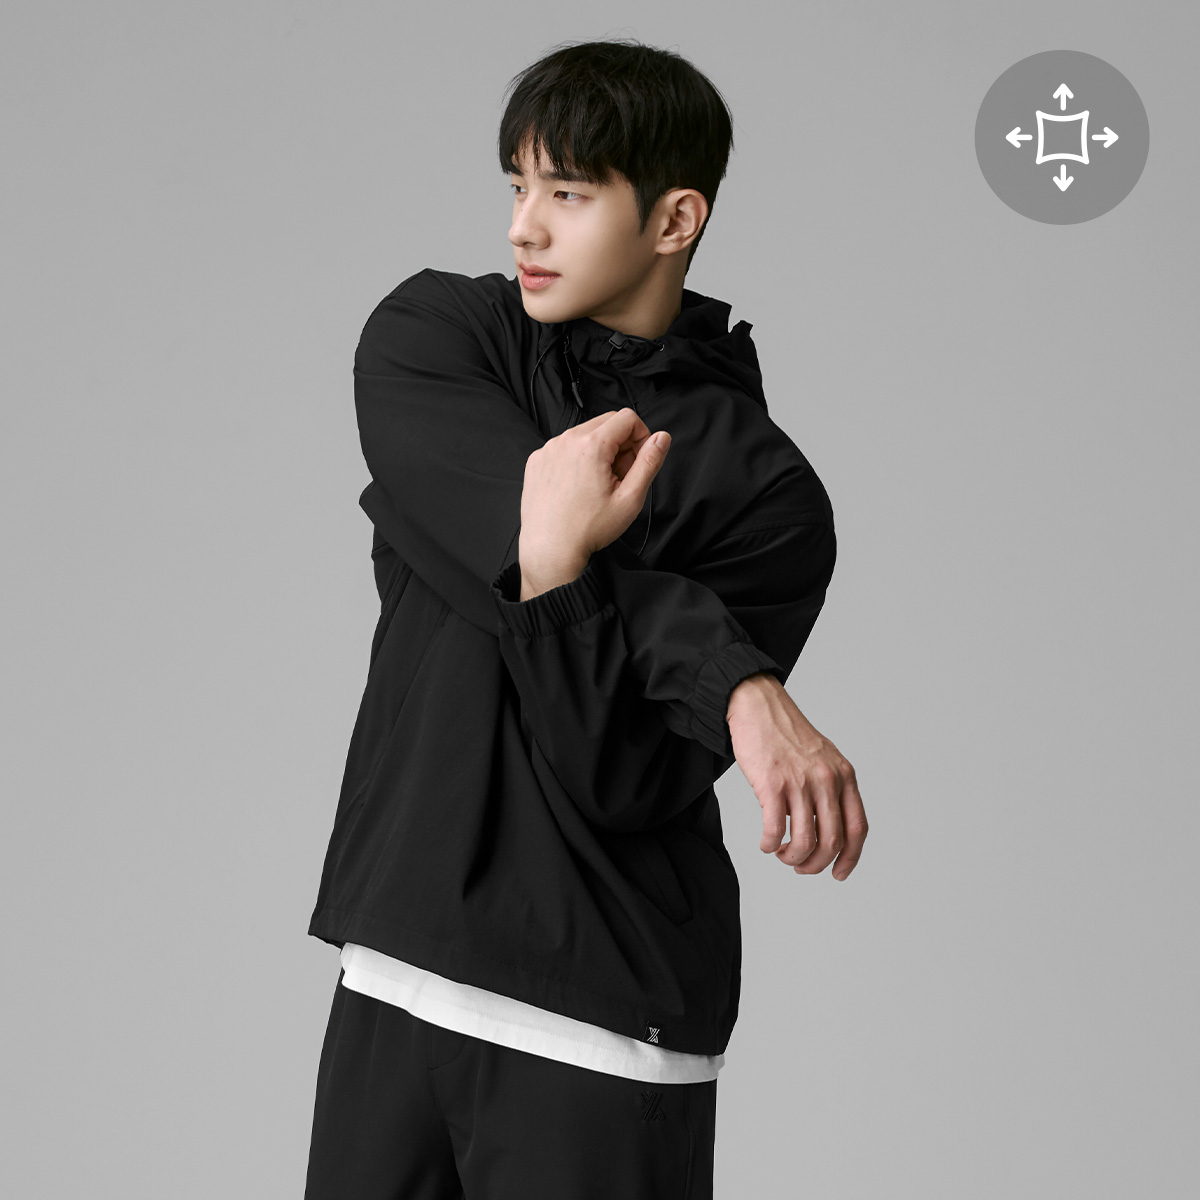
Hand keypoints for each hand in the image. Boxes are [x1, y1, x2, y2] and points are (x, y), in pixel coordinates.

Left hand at [518, 407, 670, 571]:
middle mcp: (566, 441)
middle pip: (606, 422)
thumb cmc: (588, 529)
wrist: (550, 549)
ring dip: (599, 451)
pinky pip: (564, 447)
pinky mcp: (536, 460)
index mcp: (591, 446)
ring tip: (599, 484)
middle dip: (621, 443)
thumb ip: (649, 463)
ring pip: (585, 434)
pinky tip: (578, 486)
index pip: (627, 418)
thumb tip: (662, 438)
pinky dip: (577, 459)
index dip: (641, 436)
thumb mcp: (630, 498)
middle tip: (620, 476)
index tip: (639, 460)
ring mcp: (548, 449)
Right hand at [727, 674, 867, 880]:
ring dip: (791, 857)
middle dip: (815, 864)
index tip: (839, 873)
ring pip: (803, 841)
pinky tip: (765, 844)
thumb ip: (831, 788)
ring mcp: (800, 782)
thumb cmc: (786, 733)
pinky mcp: (772, 784)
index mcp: (844, 775)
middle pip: (831, 841)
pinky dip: (769, 845)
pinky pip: (774, 829)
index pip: (857, 828)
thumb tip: (825, 829)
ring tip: (781, 854)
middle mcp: (826, 780)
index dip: (850, 858)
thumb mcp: (823, 757)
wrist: (759, 706)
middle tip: (800, 866)